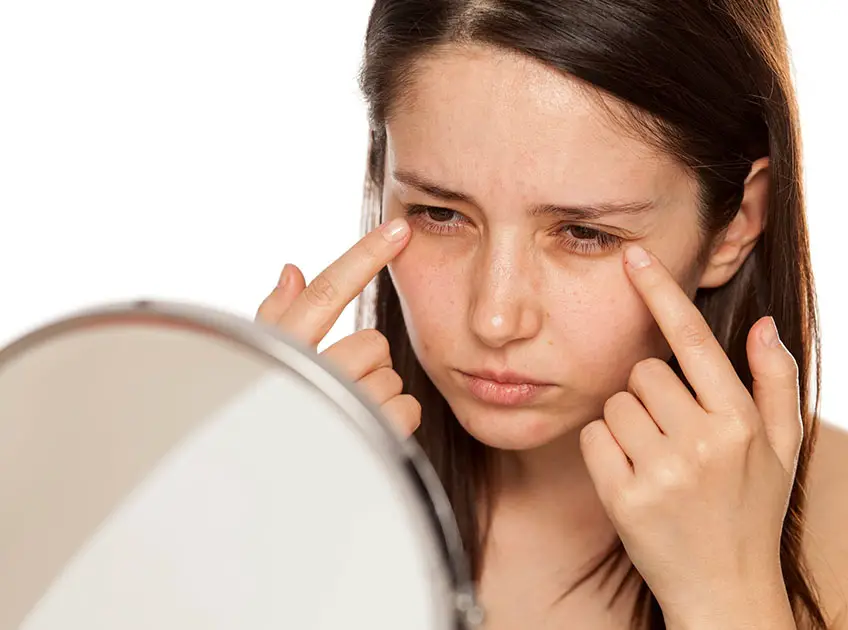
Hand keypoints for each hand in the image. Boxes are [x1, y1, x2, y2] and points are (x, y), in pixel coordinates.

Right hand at [255, 218, 421, 437]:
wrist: (268, 505)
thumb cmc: (263, 426)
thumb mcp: (259, 368)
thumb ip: (277, 318)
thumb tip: (293, 268)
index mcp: (282, 353)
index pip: (326, 293)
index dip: (364, 256)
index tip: (398, 229)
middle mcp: (309, 378)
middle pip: (372, 341)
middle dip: (364, 363)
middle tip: (342, 388)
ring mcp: (341, 410)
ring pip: (392, 375)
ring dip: (379, 393)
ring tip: (350, 417)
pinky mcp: (370, 440)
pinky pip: (408, 408)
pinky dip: (397, 420)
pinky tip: (369, 434)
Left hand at [579, 244, 800, 628]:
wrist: (724, 588)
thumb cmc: (749, 510)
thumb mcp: (781, 447)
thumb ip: (773, 382)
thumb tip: (762, 324)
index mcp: (739, 421)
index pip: (693, 340)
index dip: (661, 293)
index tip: (635, 257)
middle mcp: (702, 441)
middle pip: (642, 372)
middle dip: (651, 395)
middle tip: (672, 436)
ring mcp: (662, 471)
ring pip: (615, 402)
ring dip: (628, 424)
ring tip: (657, 461)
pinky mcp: (624, 497)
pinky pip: (594, 437)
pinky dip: (606, 450)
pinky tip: (633, 477)